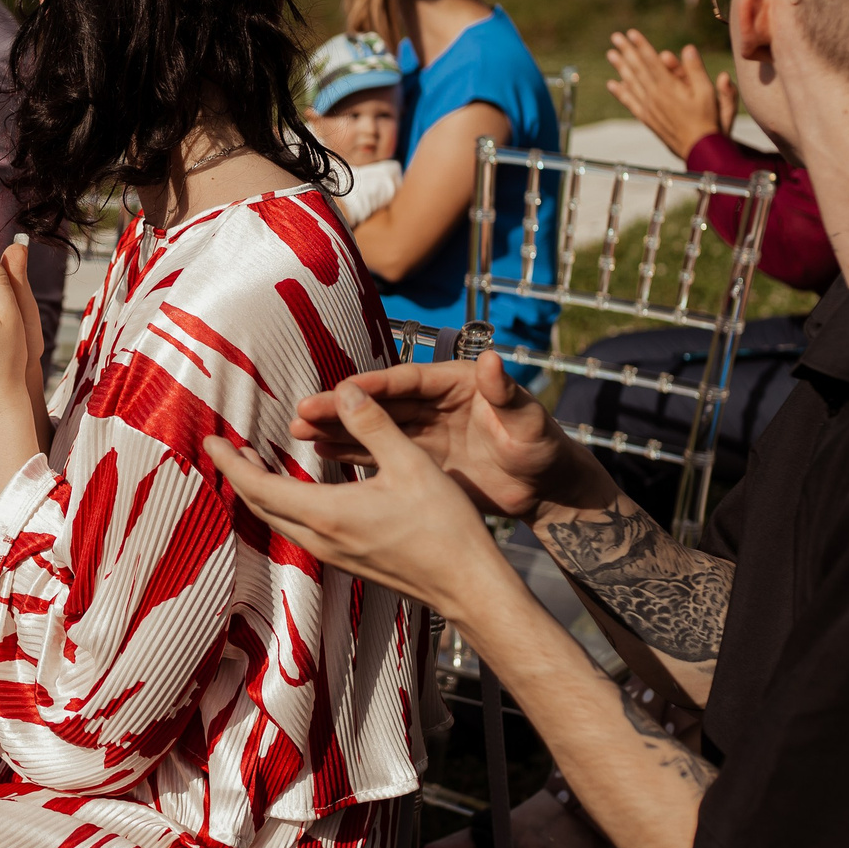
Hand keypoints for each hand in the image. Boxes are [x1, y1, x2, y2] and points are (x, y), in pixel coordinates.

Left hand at [207, 381, 518, 620]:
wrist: (466, 585)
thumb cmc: (444, 527)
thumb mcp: (410, 463)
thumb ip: (373, 424)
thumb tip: (345, 392)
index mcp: (327, 513)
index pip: (259, 486)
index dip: (230, 462)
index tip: (211, 440)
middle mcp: (321, 539)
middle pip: (261, 506)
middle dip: (239, 475)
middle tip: (226, 447)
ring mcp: (333, 555)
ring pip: (279, 521)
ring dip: (262, 491)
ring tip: (255, 463)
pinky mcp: (348, 561)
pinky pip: (300, 530)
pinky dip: (286, 505)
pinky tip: (299, 491)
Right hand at [292, 351, 608, 522]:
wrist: (549, 489)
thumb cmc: (545, 448)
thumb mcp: (529, 422)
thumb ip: (507, 393)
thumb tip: (493, 358)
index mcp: (458, 383)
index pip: (408, 381)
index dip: (373, 386)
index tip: (340, 389)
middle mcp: (436, 403)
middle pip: (381, 403)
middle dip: (341, 406)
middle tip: (302, 409)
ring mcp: (426, 431)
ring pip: (373, 427)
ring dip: (337, 428)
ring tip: (299, 430)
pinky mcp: (421, 459)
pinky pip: (380, 453)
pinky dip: (351, 452)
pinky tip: (320, 452)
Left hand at [605, 30, 732, 160]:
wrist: (700, 150)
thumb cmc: (710, 121)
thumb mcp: (709, 93)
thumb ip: (697, 71)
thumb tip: (688, 49)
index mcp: (670, 87)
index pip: (652, 61)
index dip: (642, 45)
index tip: (632, 33)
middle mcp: (655, 96)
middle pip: (638, 69)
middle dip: (627, 51)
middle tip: (615, 37)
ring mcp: (649, 107)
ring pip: (631, 83)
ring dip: (621, 67)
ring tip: (611, 54)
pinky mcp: (647, 118)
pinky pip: (630, 102)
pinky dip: (621, 93)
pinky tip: (612, 84)